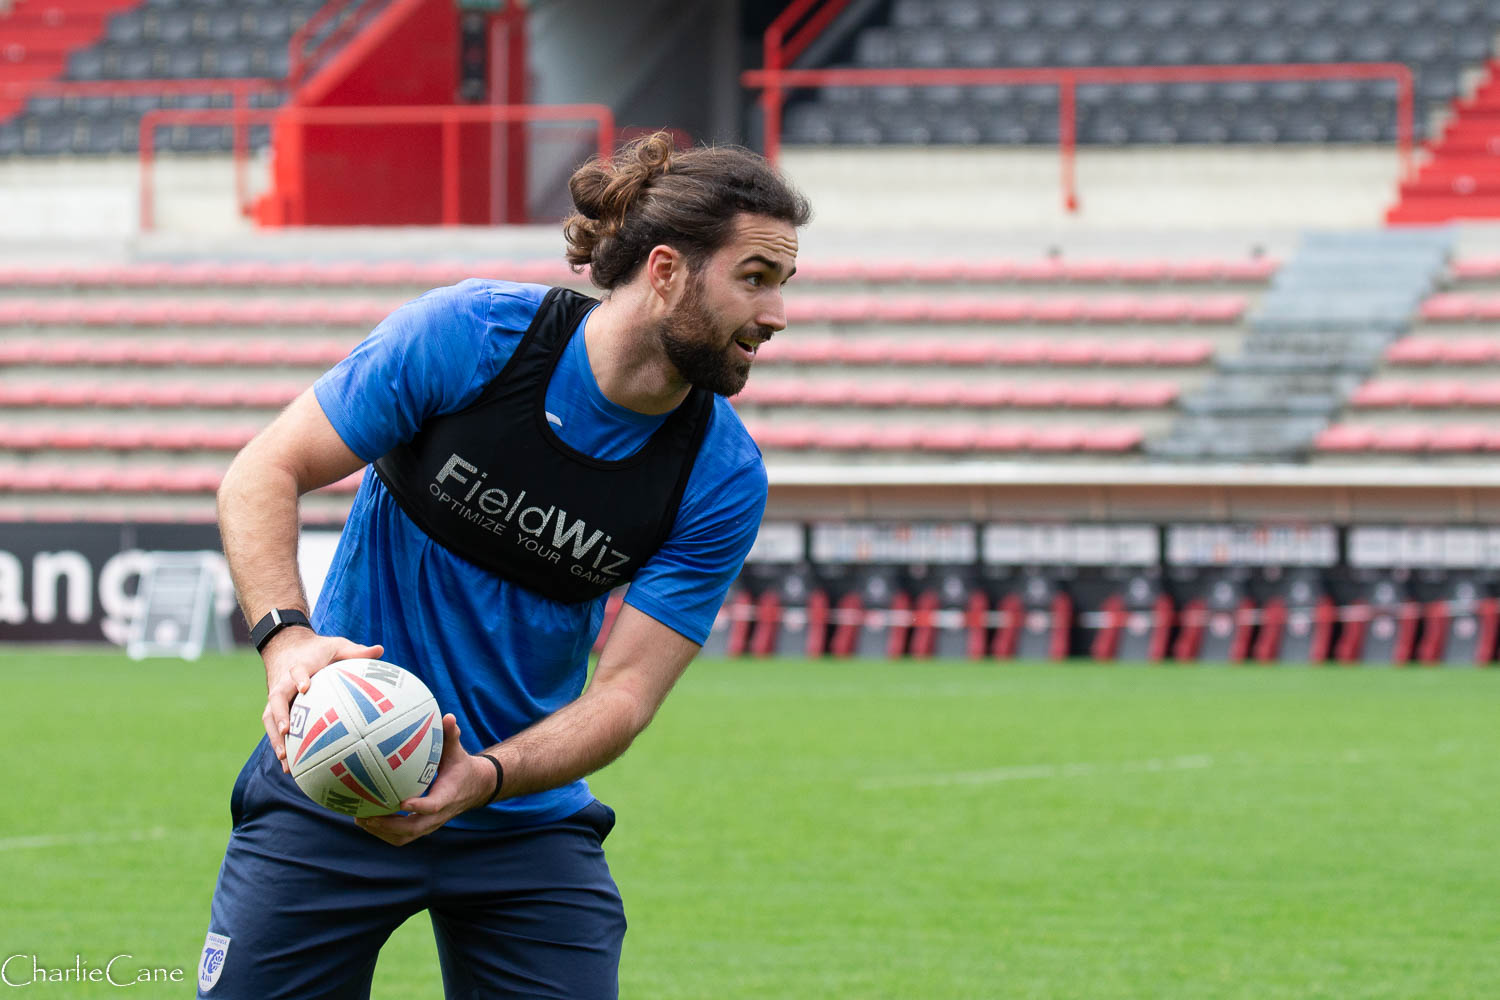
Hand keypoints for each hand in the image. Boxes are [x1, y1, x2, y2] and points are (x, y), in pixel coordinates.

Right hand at [262, 629, 383, 772]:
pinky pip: (273, 727)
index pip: (296, 671)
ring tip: (285, 759)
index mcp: (300, 666)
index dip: (299, 678)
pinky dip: (279, 745)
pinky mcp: (275, 709)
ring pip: (269, 717)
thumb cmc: (318, 650)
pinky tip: (289, 767)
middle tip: (286, 730)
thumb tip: (381, 649)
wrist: (287, 647)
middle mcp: (283, 682)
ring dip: (275, 737)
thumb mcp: (337, 645)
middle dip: (279, 714)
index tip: (305, 687)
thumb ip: (356, 651)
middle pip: (276, 698)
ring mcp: (276, 696)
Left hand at [356, 715, 496, 845]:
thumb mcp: (457, 751)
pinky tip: (366, 820)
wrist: (474, 788)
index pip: (433, 806)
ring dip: (382, 832)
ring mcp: (431, 824)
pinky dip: (384, 832)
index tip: (401, 802)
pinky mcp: (423, 827)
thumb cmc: (460, 766)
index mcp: (448, 796)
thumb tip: (448, 717)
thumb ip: (451, 736)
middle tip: (367, 815)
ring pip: (405, 837)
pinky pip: (402, 836)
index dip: (418, 806)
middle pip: (414, 828)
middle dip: (389, 825)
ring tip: (361, 819)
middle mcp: (439, 814)